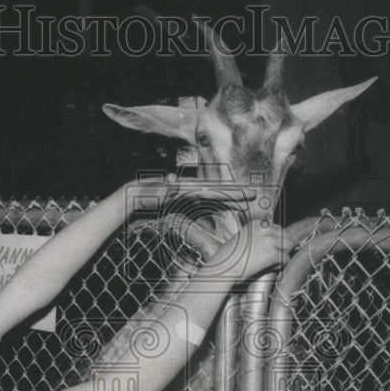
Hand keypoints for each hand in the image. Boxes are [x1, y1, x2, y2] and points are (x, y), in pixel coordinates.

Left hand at [130, 177, 258, 212]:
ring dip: (229, 200)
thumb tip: (172, 180)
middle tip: (254, 196)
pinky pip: (204, 204)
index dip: (233, 193)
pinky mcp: (184, 201)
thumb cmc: (143, 195)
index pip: (216, 190)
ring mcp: (188, 194)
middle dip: (236, 194)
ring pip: (214, 197)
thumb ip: (164, 188)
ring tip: (245, 204)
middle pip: (219, 192)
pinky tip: (223, 210)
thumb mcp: (153, 193)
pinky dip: (216, 206)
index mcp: (189, 188)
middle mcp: (191, 189)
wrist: (134, 196)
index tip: (249, 193)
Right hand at [204, 220, 289, 281]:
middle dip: (283, 246)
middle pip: (286, 235)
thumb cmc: (228, 257)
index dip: (277, 239)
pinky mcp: (273, 254)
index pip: (278, 228)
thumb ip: (257, 236)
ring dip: (283, 254)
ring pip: (290, 245)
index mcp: (257, 224)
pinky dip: (280, 265)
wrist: (223, 268)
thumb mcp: (242, 238)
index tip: (272, 248)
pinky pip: (286, 258)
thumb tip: (269, 241)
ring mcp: (270, 241)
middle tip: (275, 256)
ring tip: (273, 262)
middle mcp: (265, 229)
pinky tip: (270, 268)